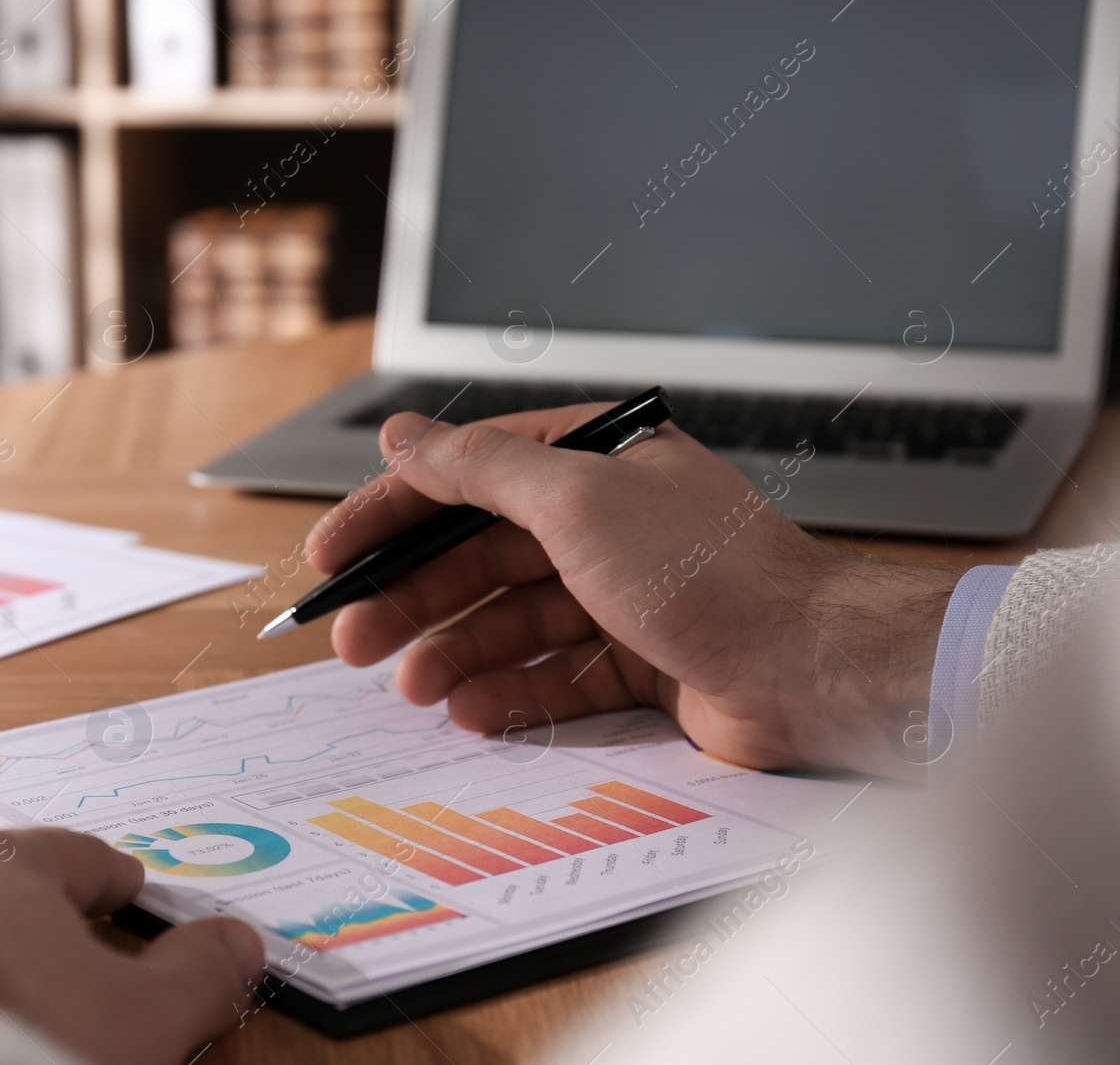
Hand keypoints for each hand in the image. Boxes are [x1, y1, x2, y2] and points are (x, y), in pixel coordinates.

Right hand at [306, 406, 958, 775]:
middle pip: (480, 557)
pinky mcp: (637, 662)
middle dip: (414, 599)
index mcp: (592, 462)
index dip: (390, 515)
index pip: (466, 478)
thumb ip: (480, 466)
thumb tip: (405, 434)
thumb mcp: (576, 499)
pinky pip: (551, 676)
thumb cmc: (709, 571)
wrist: (813, 668)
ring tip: (414, 688)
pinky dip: (510, 693)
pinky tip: (474, 712)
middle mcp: (605, 522)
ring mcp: (620, 594)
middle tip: (353, 640)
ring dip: (455, 653)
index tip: (332, 556)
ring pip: (510, 621)